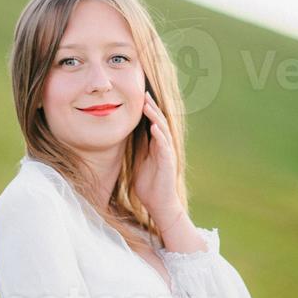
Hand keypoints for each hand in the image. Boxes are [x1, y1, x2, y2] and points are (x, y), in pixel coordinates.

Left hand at [133, 90, 182, 230]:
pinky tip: (153, 127)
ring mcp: (167, 153)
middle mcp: (163, 146)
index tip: (139, 97)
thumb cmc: (148, 184)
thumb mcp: (139, 161)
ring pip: (162, 130)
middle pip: (158, 122)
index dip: (147, 110)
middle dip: (151, 108)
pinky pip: (164, 146)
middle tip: (144, 94)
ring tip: (147, 105)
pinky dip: (159, 135)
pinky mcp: (168, 162)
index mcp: (155, 145)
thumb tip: (128, 134)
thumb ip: (138, 147)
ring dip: (155, 117)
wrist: (159, 204)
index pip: (152, 123)